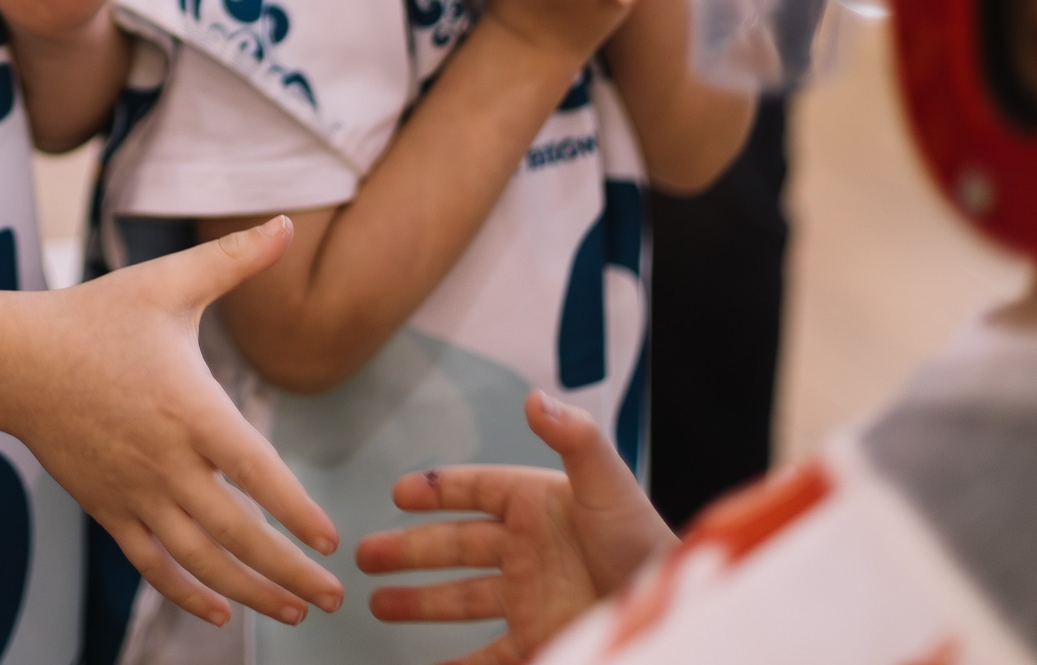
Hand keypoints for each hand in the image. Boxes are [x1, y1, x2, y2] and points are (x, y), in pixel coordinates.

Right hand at [8, 217, 345, 627]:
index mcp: (190, 407)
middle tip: (334, 596)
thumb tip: (289, 224)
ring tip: (294, 612)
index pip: (256, 471)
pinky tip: (223, 614)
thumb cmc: (97, 316)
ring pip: (199, 560)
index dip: (297, 511)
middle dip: (289, 571)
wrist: (15, 360)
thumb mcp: (168, 281)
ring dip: (251, 592)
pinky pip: (152, 565)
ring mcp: (134, 492)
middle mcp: (165, 461)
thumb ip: (233, 260)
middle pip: (237, 532)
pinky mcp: (108, 509)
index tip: (332, 541)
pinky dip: (188, 595)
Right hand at [354, 391, 673, 663]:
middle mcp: (529, 550)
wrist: (670, 607)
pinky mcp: (540, 639)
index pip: (476, 491)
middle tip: (366, 554)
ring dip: (419, 601)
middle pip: (455, 546)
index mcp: (539, 505)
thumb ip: (574, 437)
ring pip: (460, 599)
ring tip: (377, 603)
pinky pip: (487, 656)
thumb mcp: (608, 484)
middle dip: (409, 550)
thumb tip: (534, 397)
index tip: (398, 493)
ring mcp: (531, 597)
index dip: (436, 490)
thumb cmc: (647, 545)